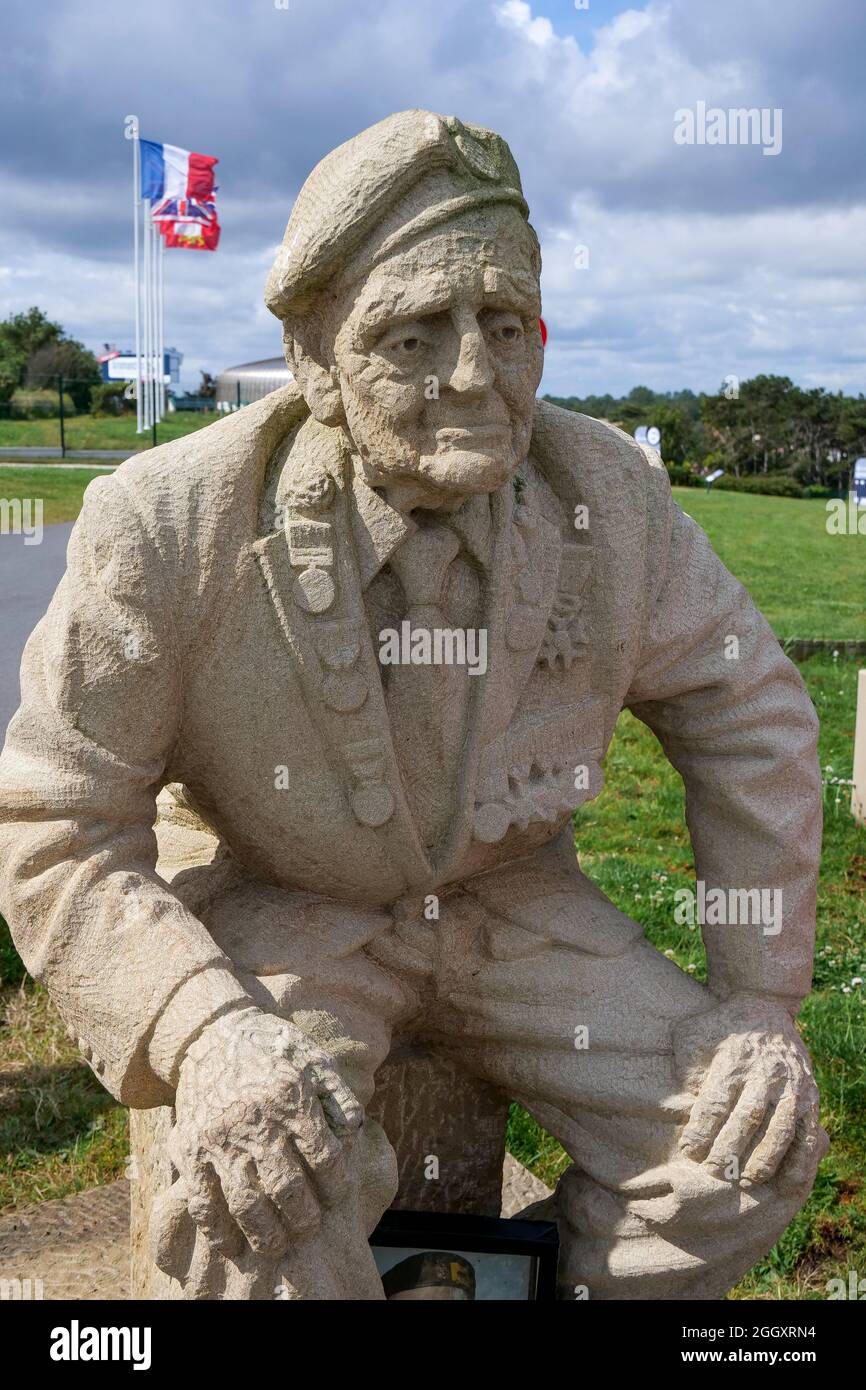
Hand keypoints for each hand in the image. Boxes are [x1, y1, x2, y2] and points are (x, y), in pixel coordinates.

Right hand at [160, 1006, 362, 1264]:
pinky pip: (203, 1201)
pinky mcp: (191, 1148)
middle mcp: (255, 1119)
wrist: (214, 1033)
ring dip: (265, 1235)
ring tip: (278, 1246)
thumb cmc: (274, 1050)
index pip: (324, 1158)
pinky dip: (217, 1230)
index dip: (336, 1186)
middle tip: (309, 1229)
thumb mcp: (317, 1061)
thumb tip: (354, 1138)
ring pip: (246, 1203)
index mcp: (292, 1097)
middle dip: (304, 1219)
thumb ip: (340, 1100)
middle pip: (286, 1188)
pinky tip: (232, 1245)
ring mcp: (220, 1137)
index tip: (336, 1197)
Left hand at [673, 992, 826, 1188]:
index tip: (689, 1152)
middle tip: (713, 1173)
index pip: (716, 1102)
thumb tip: (680, 1102)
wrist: (763, 1007)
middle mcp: (765, 1074)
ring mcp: (790, 1087)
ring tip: (745, 1181)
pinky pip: (808, 1134)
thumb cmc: (719, 1026)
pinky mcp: (809, 1097)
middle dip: (728, 1150)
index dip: (701, 1130)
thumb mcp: (694, 1034)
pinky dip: (800, 1161)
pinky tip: (788, 1184)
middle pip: (747, 1119)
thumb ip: (686, 1066)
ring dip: (762, 1160)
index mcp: (734, 1060)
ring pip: (779, 1130)